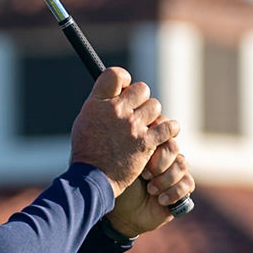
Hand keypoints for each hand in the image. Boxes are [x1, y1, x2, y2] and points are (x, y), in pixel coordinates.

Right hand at [69, 67, 178, 196]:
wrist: (92, 178)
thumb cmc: (86, 150)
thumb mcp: (85, 120)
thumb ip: (100, 103)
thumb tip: (116, 92)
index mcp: (97, 103)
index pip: (115, 74)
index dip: (123, 79)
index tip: (124, 89)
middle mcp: (116, 111)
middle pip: (141, 89)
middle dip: (140, 99)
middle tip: (135, 111)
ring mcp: (132, 126)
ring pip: (155, 106)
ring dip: (151, 115)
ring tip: (145, 126)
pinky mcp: (146, 143)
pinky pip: (168, 127)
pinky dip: (168, 129)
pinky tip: (163, 132)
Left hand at [105, 128, 195, 236]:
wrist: (122, 214)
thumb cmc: (118, 186)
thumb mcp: (124, 164)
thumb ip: (136, 146)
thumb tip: (146, 130)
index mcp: (150, 145)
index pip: (163, 129)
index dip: (156, 141)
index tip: (143, 154)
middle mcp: (164, 156)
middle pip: (173, 146)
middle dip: (159, 162)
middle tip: (144, 175)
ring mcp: (174, 171)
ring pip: (182, 164)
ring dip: (165, 179)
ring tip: (150, 190)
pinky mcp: (182, 188)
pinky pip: (188, 183)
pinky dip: (174, 192)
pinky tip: (160, 200)